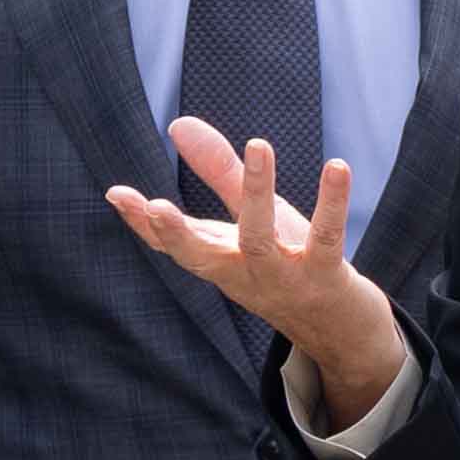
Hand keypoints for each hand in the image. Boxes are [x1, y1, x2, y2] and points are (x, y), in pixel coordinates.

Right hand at [110, 119, 408, 425]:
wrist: (342, 335)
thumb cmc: (289, 268)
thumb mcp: (250, 220)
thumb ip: (218, 172)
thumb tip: (177, 124)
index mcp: (220, 261)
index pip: (173, 245)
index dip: (142, 224)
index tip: (117, 195)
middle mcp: (245, 274)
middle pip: (202, 256)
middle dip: (175, 233)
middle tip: (155, 205)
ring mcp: (284, 279)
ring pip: (260, 240)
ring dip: (258, 191)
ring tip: (258, 144)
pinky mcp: (326, 278)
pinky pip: (327, 239)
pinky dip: (332, 202)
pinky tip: (336, 167)